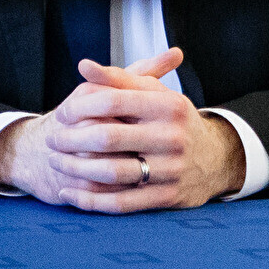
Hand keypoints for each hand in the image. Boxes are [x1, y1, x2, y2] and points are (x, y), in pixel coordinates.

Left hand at [0, 48, 244, 211]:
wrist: (217, 157)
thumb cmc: (171, 120)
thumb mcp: (154, 94)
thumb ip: (118, 79)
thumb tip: (83, 65)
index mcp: (168, 106)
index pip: (112, 101)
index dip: (78, 107)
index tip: (61, 114)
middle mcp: (173, 137)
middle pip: (107, 138)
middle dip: (69, 140)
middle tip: (50, 140)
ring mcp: (172, 169)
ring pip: (111, 172)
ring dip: (74, 169)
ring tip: (55, 162)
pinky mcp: (168, 197)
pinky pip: (122, 203)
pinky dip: (90, 201)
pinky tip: (68, 194)